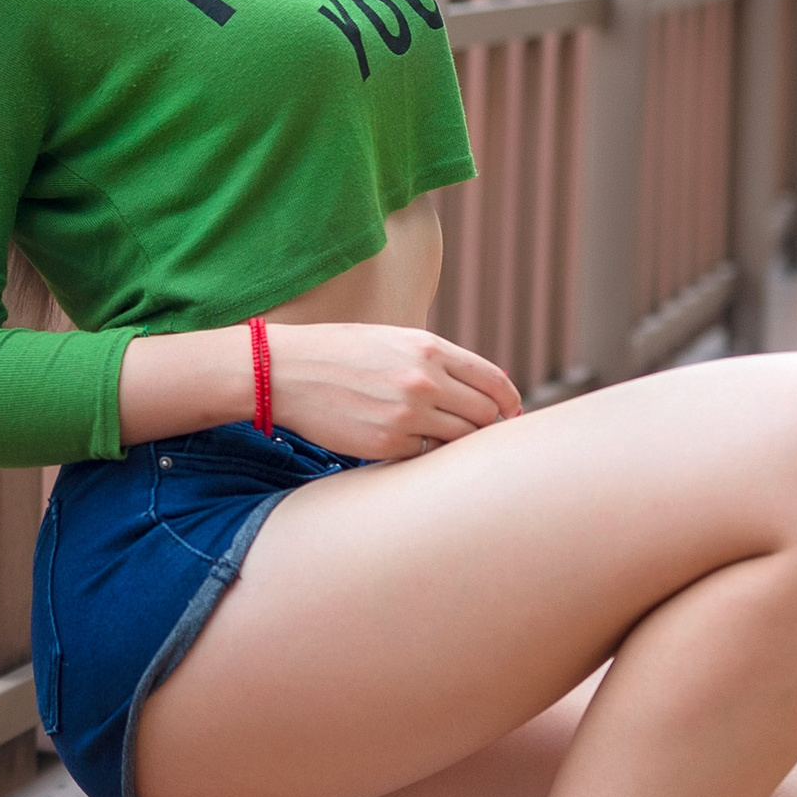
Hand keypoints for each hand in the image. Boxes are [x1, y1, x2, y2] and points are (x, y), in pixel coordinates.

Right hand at [265, 320, 520, 460]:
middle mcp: (425, 380)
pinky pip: (427, 455)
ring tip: (445, 440)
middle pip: (484, 414)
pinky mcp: (388, 443)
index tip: (510, 414)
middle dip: (488, 426)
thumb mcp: (392, 341)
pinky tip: (411, 445)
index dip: (509, 402)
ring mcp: (408, 413)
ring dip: (459, 443)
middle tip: (480, 434)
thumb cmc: (339, 353)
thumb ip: (435, 361)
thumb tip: (476, 389)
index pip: (493, 381)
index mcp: (429, 349)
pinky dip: (426, 454)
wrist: (286, 371)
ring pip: (461, 439)